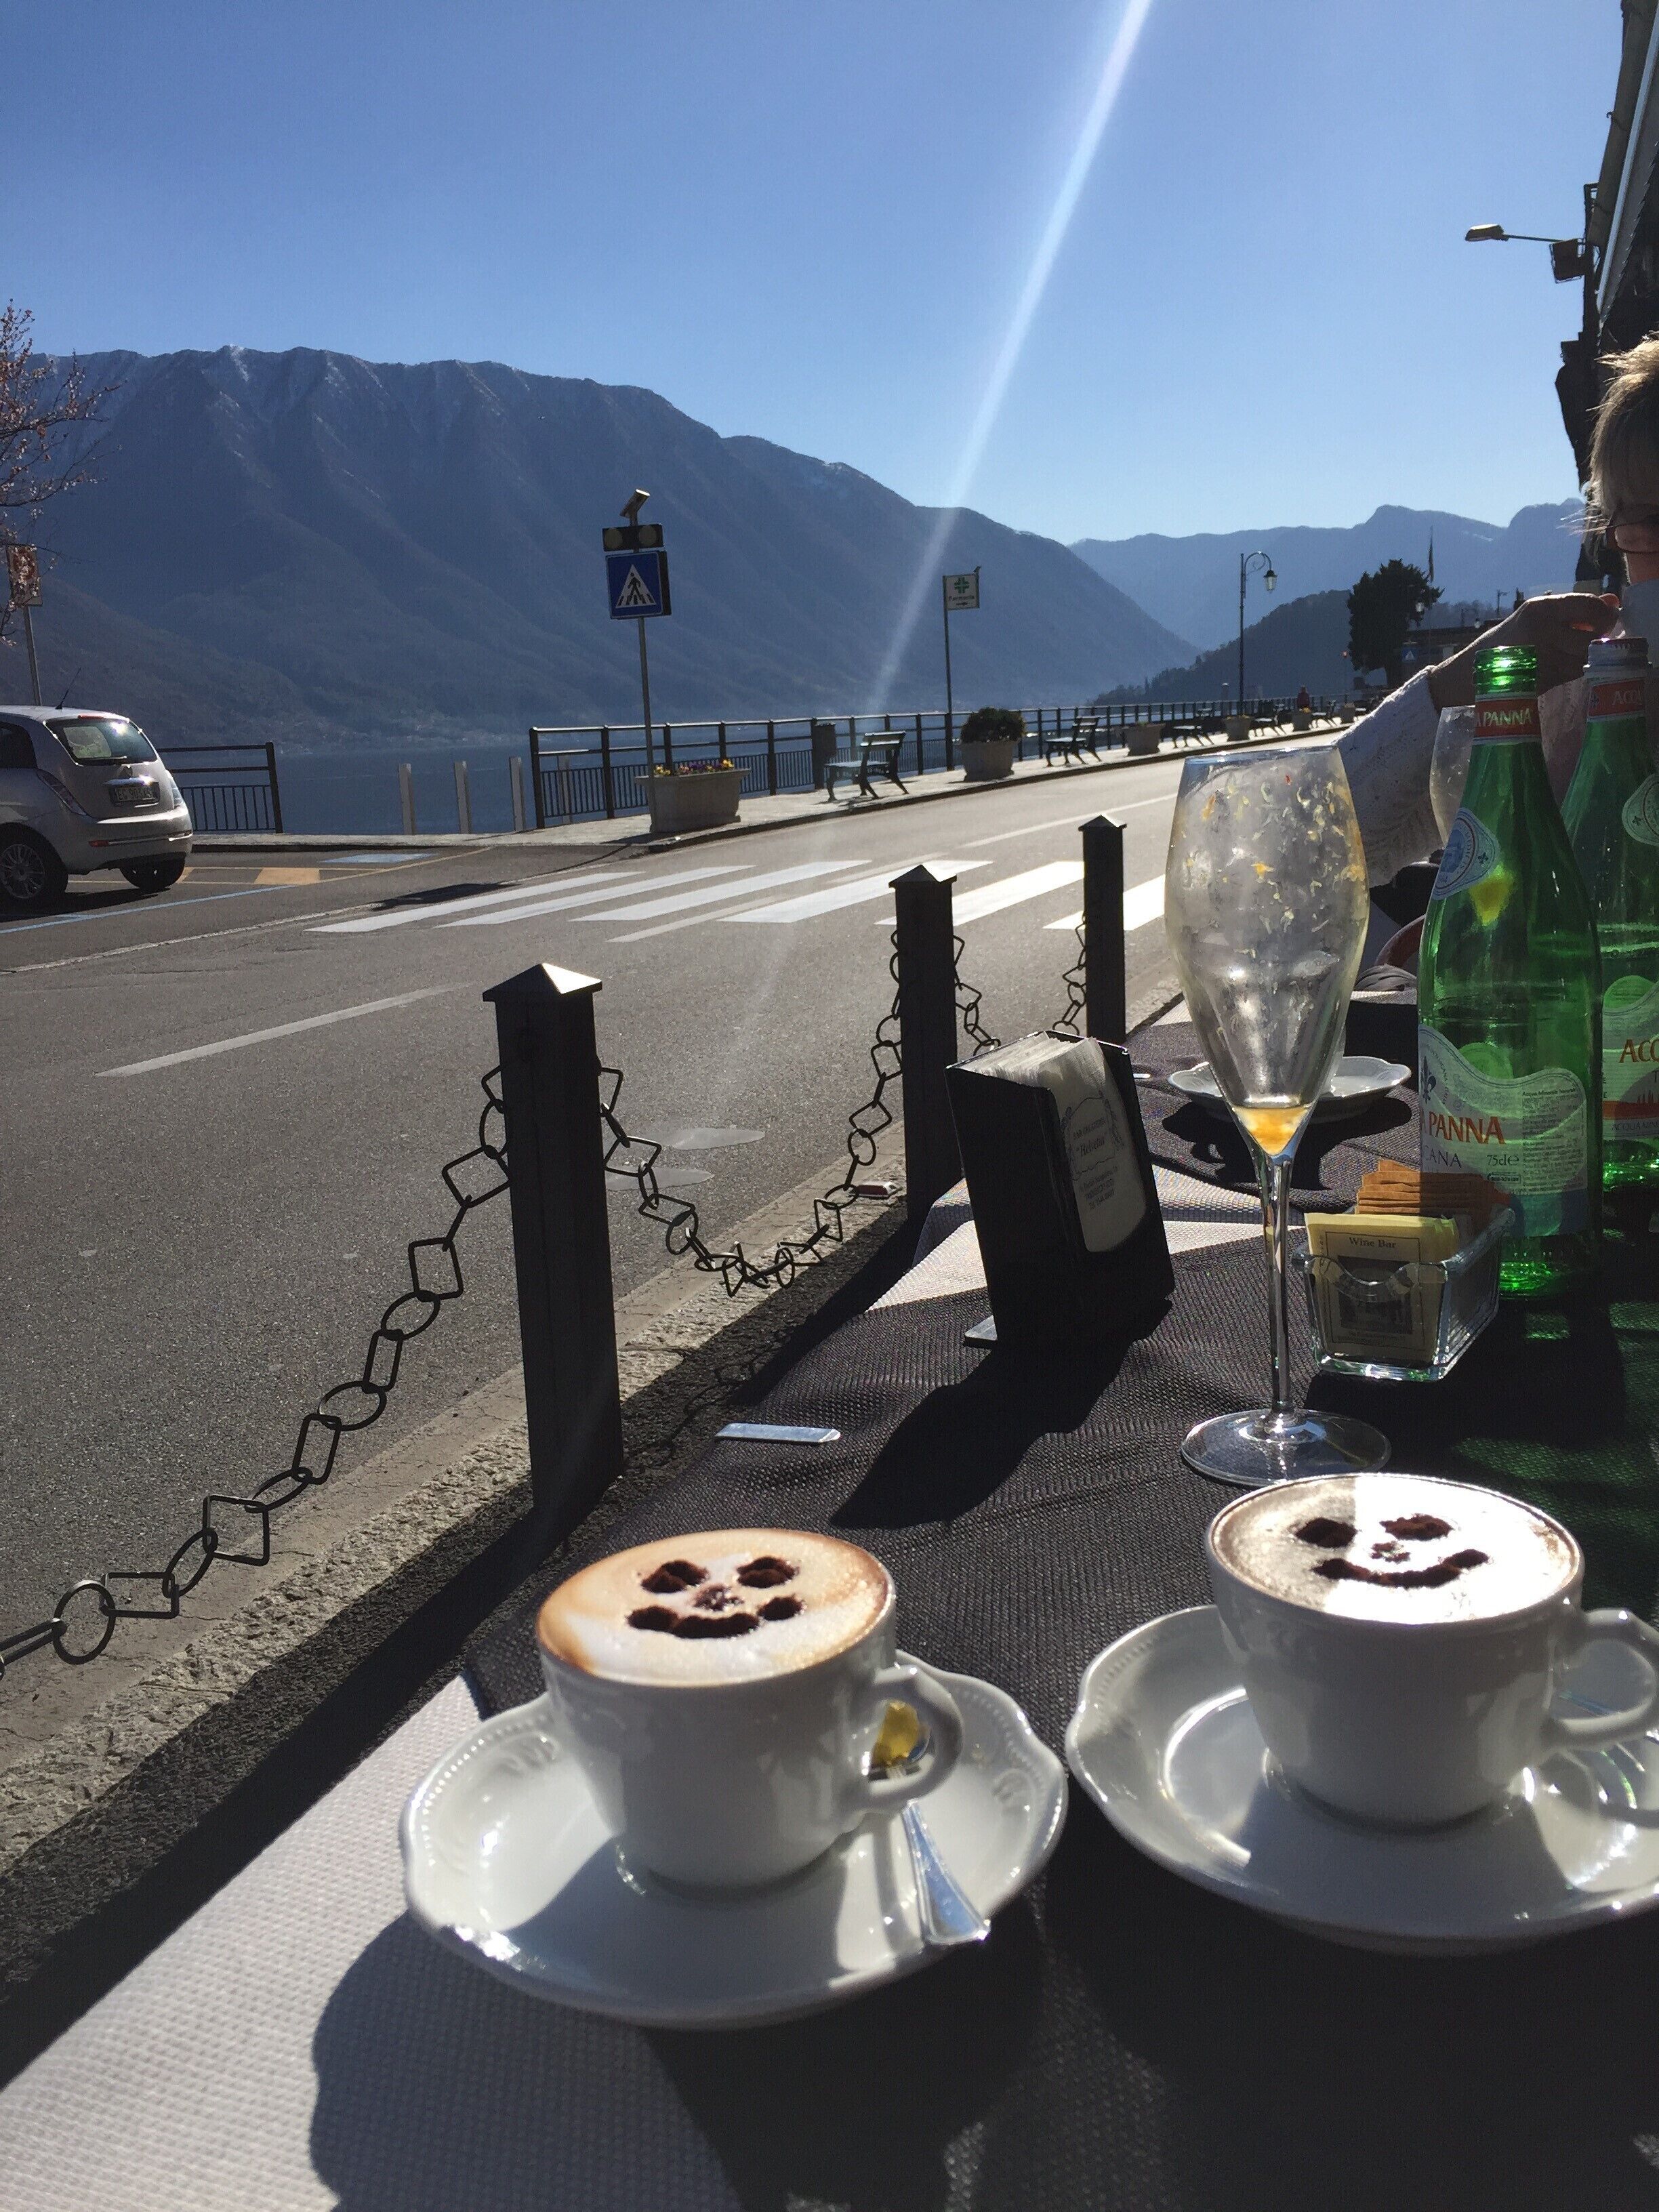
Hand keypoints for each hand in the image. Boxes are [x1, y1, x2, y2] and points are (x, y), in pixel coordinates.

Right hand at [1427, 592, 1618, 709]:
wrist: (1470, 675)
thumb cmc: (1507, 642)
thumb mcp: (1537, 617)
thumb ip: (1574, 609)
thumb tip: (1614, 602)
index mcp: (1539, 608)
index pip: (1589, 605)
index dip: (1604, 614)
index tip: (1605, 620)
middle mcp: (1542, 630)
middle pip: (1593, 634)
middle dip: (1598, 638)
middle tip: (1591, 640)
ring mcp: (1543, 656)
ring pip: (1586, 655)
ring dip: (1586, 655)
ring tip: (1570, 653)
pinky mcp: (1542, 679)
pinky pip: (1574, 671)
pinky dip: (1575, 669)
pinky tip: (1561, 666)